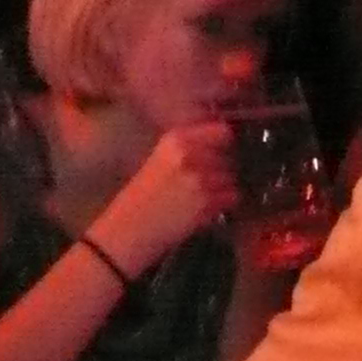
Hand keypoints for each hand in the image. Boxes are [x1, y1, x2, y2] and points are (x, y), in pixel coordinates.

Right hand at [92, 119, 240, 268]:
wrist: (128, 229)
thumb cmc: (142, 196)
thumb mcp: (161, 159)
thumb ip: (191, 147)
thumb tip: (225, 143)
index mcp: (176, 139)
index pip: (221, 131)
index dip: (224, 144)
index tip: (220, 153)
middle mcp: (189, 154)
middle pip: (228, 156)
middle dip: (223, 169)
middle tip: (206, 182)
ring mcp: (199, 178)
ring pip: (232, 177)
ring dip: (223, 188)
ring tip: (203, 197)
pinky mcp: (206, 202)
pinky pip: (232, 196)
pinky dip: (224, 204)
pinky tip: (207, 209)